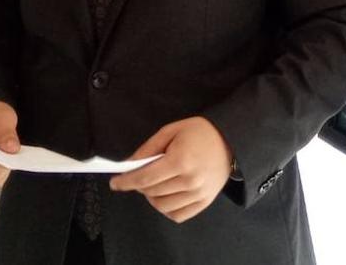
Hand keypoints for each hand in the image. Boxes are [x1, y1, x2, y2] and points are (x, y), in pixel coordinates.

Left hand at [110, 117, 232, 223]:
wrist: (230, 140)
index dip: (126, 182)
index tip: (115, 183)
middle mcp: (190, 181)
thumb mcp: (170, 131)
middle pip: (152, 192)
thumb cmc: (199, 132)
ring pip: (162, 206)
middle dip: (138, 185)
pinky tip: (165, 196)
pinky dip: (166, 208)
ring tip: (154, 184)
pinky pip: (177, 215)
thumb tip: (129, 164)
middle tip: (138, 175)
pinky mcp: (204, 202)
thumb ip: (148, 149)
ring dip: (151, 197)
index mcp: (180, 160)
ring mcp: (198, 194)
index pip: (145, 178)